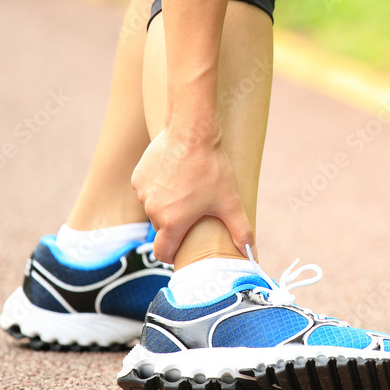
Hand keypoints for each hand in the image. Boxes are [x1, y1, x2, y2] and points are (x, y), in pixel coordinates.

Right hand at [131, 126, 255, 262]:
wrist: (192, 132)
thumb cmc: (211, 169)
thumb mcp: (230, 202)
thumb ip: (241, 231)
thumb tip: (251, 254)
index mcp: (172, 222)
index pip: (163, 253)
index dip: (172, 256)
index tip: (181, 252)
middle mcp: (152, 210)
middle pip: (162, 228)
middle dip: (175, 225)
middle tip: (193, 213)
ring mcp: (143, 192)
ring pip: (154, 207)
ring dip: (166, 205)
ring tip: (187, 191)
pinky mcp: (138, 176)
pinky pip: (147, 190)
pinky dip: (158, 188)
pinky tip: (175, 176)